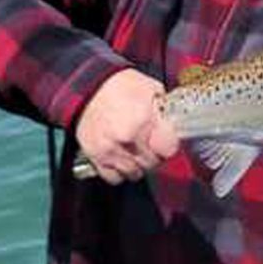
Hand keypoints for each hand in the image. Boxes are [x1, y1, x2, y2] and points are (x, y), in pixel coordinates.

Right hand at [75, 68, 178, 183]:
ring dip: (137, 165)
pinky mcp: (96, 156)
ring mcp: (111, 149)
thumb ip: (164, 110)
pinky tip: (121, 158)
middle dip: (154, 155)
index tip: (166, 142)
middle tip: (150, 144)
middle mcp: (129, 138)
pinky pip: (114, 177)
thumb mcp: (151, 88)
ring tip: (135, 151)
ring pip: (134, 173)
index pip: (169, 149)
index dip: (169, 145)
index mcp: (145, 119)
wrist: (87, 88)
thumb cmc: (120, 86)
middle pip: (152, 163)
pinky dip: (119, 171)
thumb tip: (175, 123)